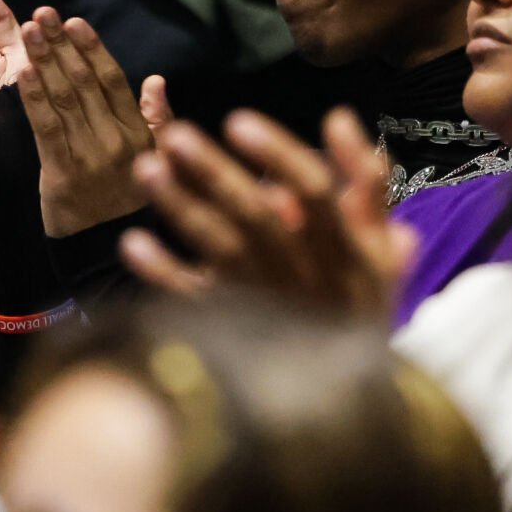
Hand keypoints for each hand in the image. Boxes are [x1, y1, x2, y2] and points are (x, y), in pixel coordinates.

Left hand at [11, 7, 174, 237]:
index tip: (74, 22)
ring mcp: (89, 158)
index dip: (93, 49)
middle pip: (86, 83)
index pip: (114, 81)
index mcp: (138, 135)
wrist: (106, 255)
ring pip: (65, 99)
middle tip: (42, 15)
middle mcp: (116, 141)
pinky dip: (34, 98)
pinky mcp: (62, 175)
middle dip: (62, 45)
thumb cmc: (129, 204)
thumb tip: (157, 80)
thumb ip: (157, 120)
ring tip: (28, 31)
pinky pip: (47, 129)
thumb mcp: (155, 161)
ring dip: (44, 61)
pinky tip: (23, 72)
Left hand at [120, 107, 415, 317]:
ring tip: (146, 168)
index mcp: (345, 249)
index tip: (237, 121)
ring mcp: (267, 304)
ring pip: (223, 252)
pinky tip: (133, 243)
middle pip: (258, 218)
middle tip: (176, 136)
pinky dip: (164, 274)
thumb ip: (367, 184)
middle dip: (217, 175)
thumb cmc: (359, 302)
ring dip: (183, 210)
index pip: (314, 192)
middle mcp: (304, 274)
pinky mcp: (237, 330)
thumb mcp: (379, 248)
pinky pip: (196, 302)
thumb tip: (338, 118)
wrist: (345, 394)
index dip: (278, 155)